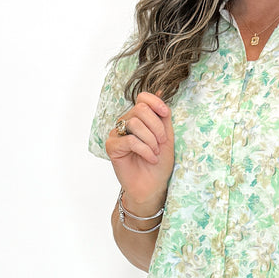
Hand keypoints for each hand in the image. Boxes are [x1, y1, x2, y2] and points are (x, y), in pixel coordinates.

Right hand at [107, 91, 174, 206]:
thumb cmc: (159, 163)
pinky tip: (150, 158)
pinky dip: (144, 150)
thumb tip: (161, 91)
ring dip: (151, 140)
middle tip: (161, 142)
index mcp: (139, 118)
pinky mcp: (112, 146)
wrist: (152, 186)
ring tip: (155, 153)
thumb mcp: (166, 136)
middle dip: (156, 126)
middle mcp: (126, 123)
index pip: (143, 98)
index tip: (165, 114)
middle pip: (140, 110)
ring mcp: (117, 134)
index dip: (155, 102)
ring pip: (135, 123)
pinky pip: (129, 140)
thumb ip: (163, 116)